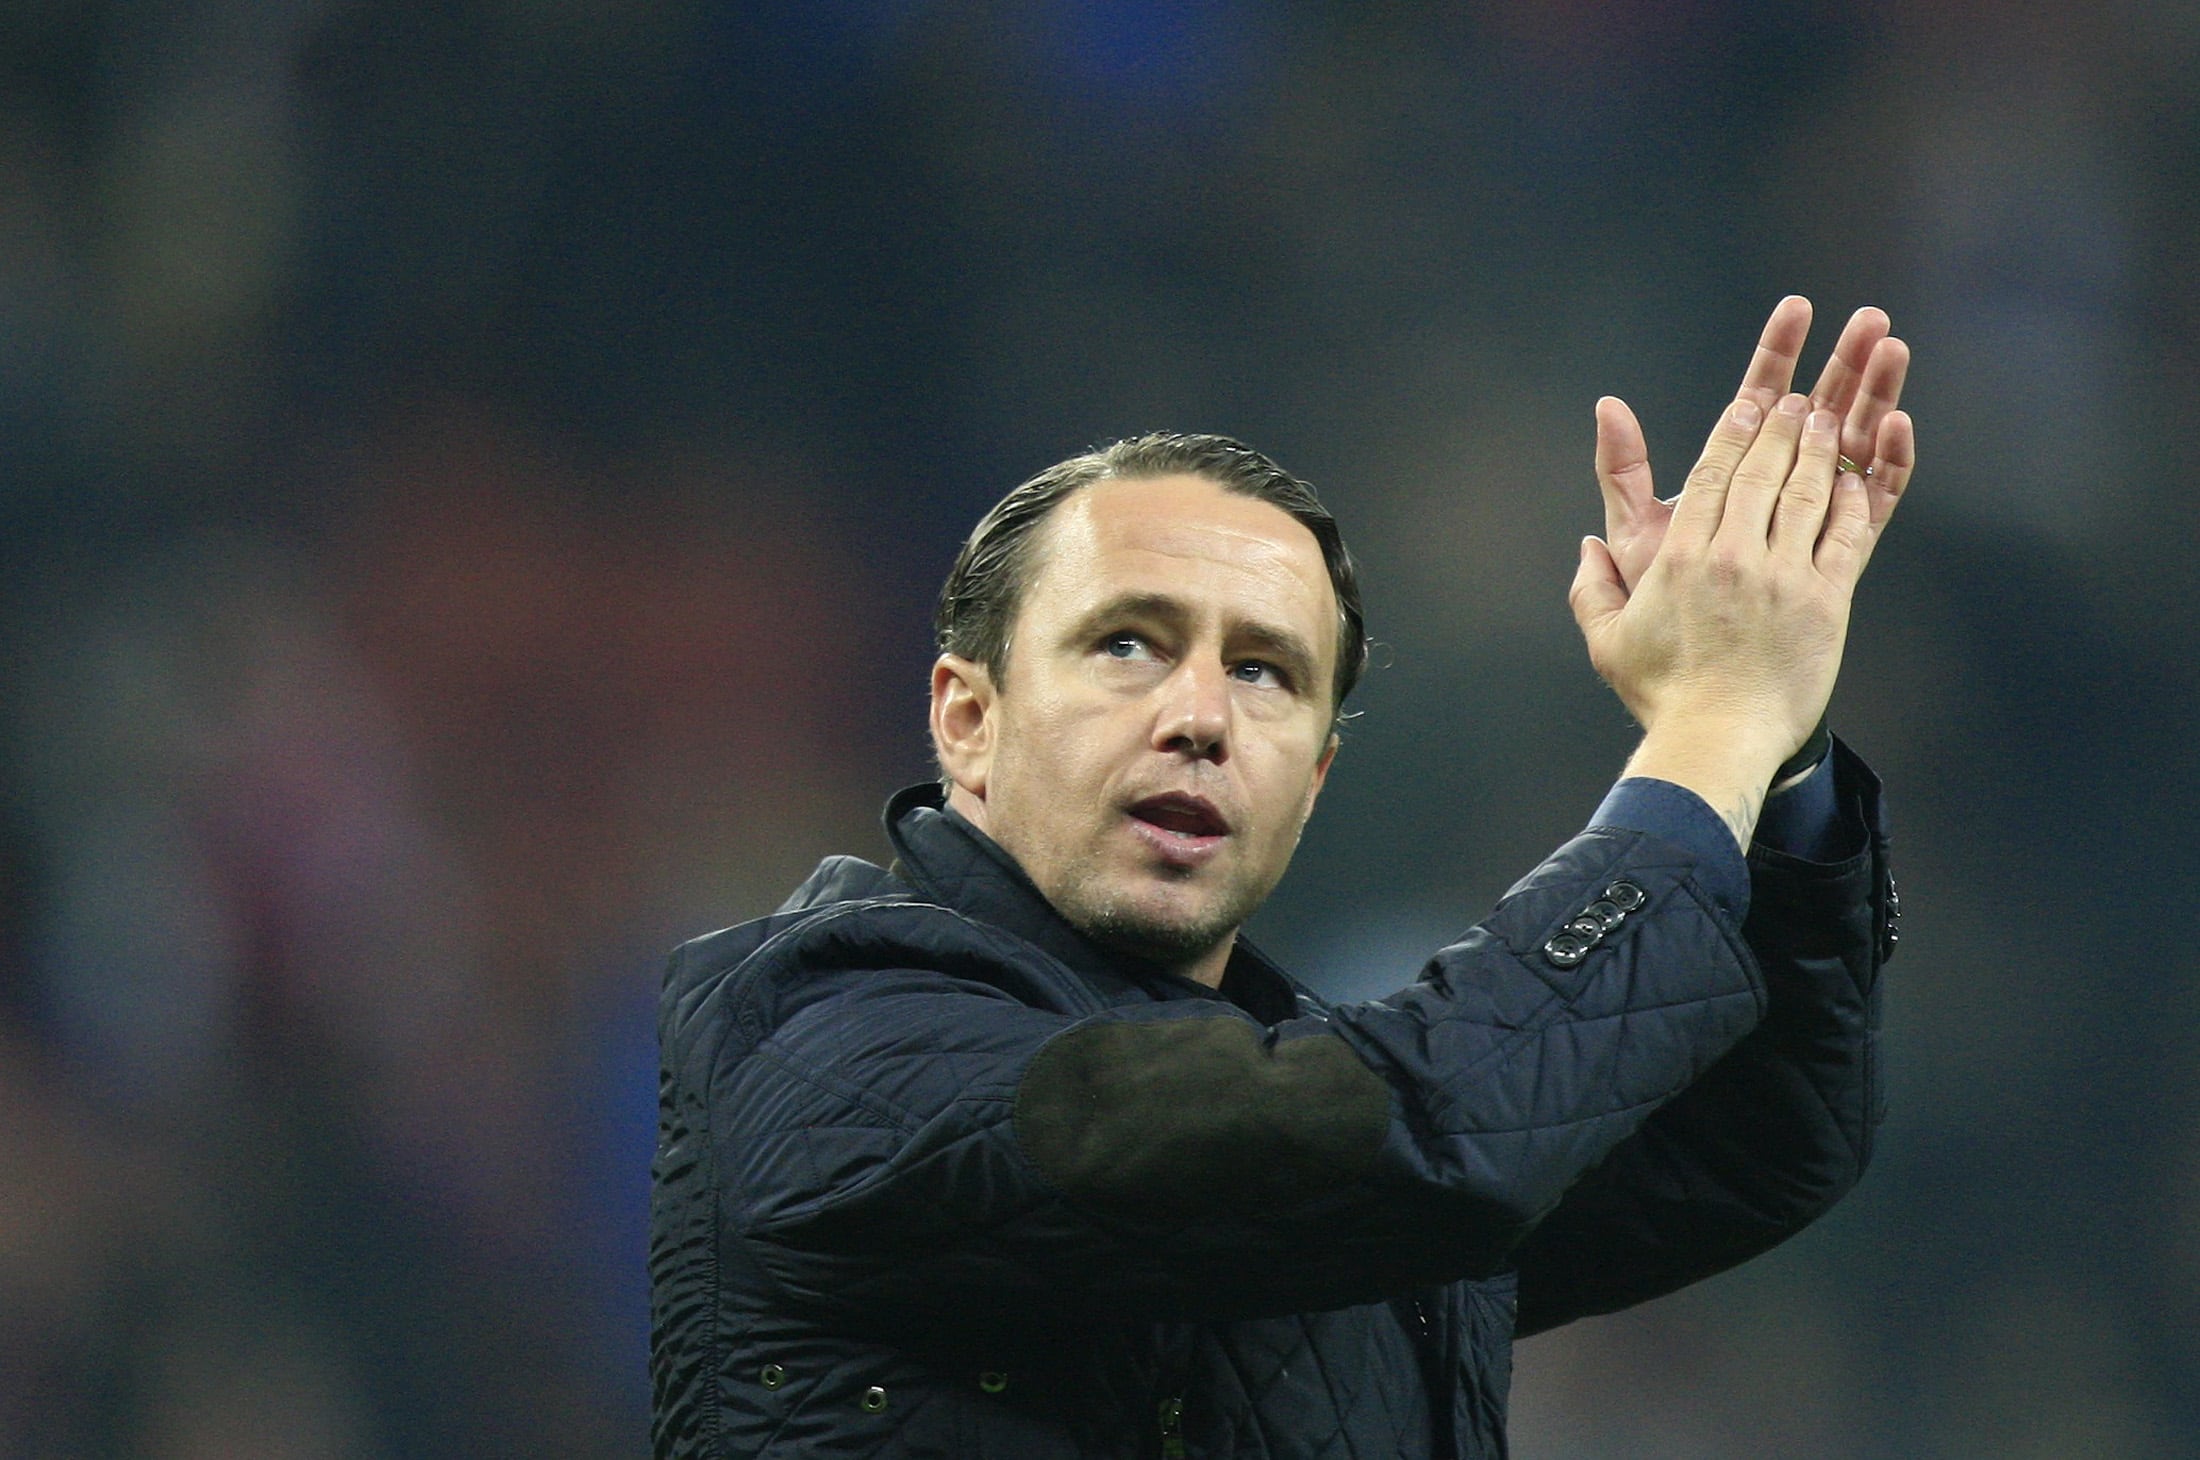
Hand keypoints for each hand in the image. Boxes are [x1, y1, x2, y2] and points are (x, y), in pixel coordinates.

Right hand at [1568, 301, 1917, 845]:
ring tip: (1845, 396)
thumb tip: (1586, 541)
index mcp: (1681, 555)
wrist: (1714, 742)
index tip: (1759, 388)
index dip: (1739, 422)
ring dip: (1830, 435)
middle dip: (1793, 410)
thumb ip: (1591, 581)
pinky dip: (1864, 489)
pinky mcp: (1827, 601)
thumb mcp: (1607, 633)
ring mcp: (1783, 575)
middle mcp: (1733, 554)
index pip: (1715, 468)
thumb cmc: (1660, 692)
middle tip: (1814, 374)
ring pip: (1811, 486)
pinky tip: (1875, 454)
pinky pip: (1850, 532)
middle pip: (1766, 463)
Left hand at [1595, 297, 1915, 592]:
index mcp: (1732, 478)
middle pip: (1816, 411)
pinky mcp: (1847, 552)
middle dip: (1841, 362)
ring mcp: (1816, 517)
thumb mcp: (1634, 535)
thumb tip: (1607, 405)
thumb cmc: (1663, 612)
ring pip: (1854, 443)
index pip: (1757, 399)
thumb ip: (1624, 472)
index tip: (1796, 308)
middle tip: (1869, 317)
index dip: (1777, 353)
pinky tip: (1897, 423)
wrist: (1703, 686)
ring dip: (1875, 395)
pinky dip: (1890, 462)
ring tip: (1892, 348)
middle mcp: (1778, 491)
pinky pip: (1877, 500)